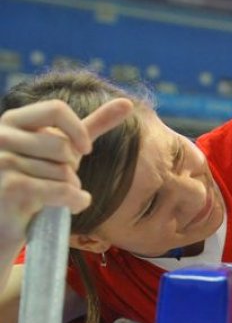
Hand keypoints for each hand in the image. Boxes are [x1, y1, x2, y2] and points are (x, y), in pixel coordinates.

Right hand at [0, 98, 133, 247]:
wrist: (10, 219)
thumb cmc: (39, 178)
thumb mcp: (64, 148)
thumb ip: (92, 125)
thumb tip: (128, 102)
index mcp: (12, 121)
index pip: (55, 109)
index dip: (78, 130)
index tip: (85, 150)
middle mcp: (0, 138)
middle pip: (63, 146)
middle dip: (72, 169)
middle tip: (55, 181)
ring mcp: (2, 163)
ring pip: (64, 172)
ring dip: (71, 190)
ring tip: (52, 197)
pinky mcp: (10, 189)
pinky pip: (62, 191)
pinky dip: (75, 202)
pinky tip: (67, 207)